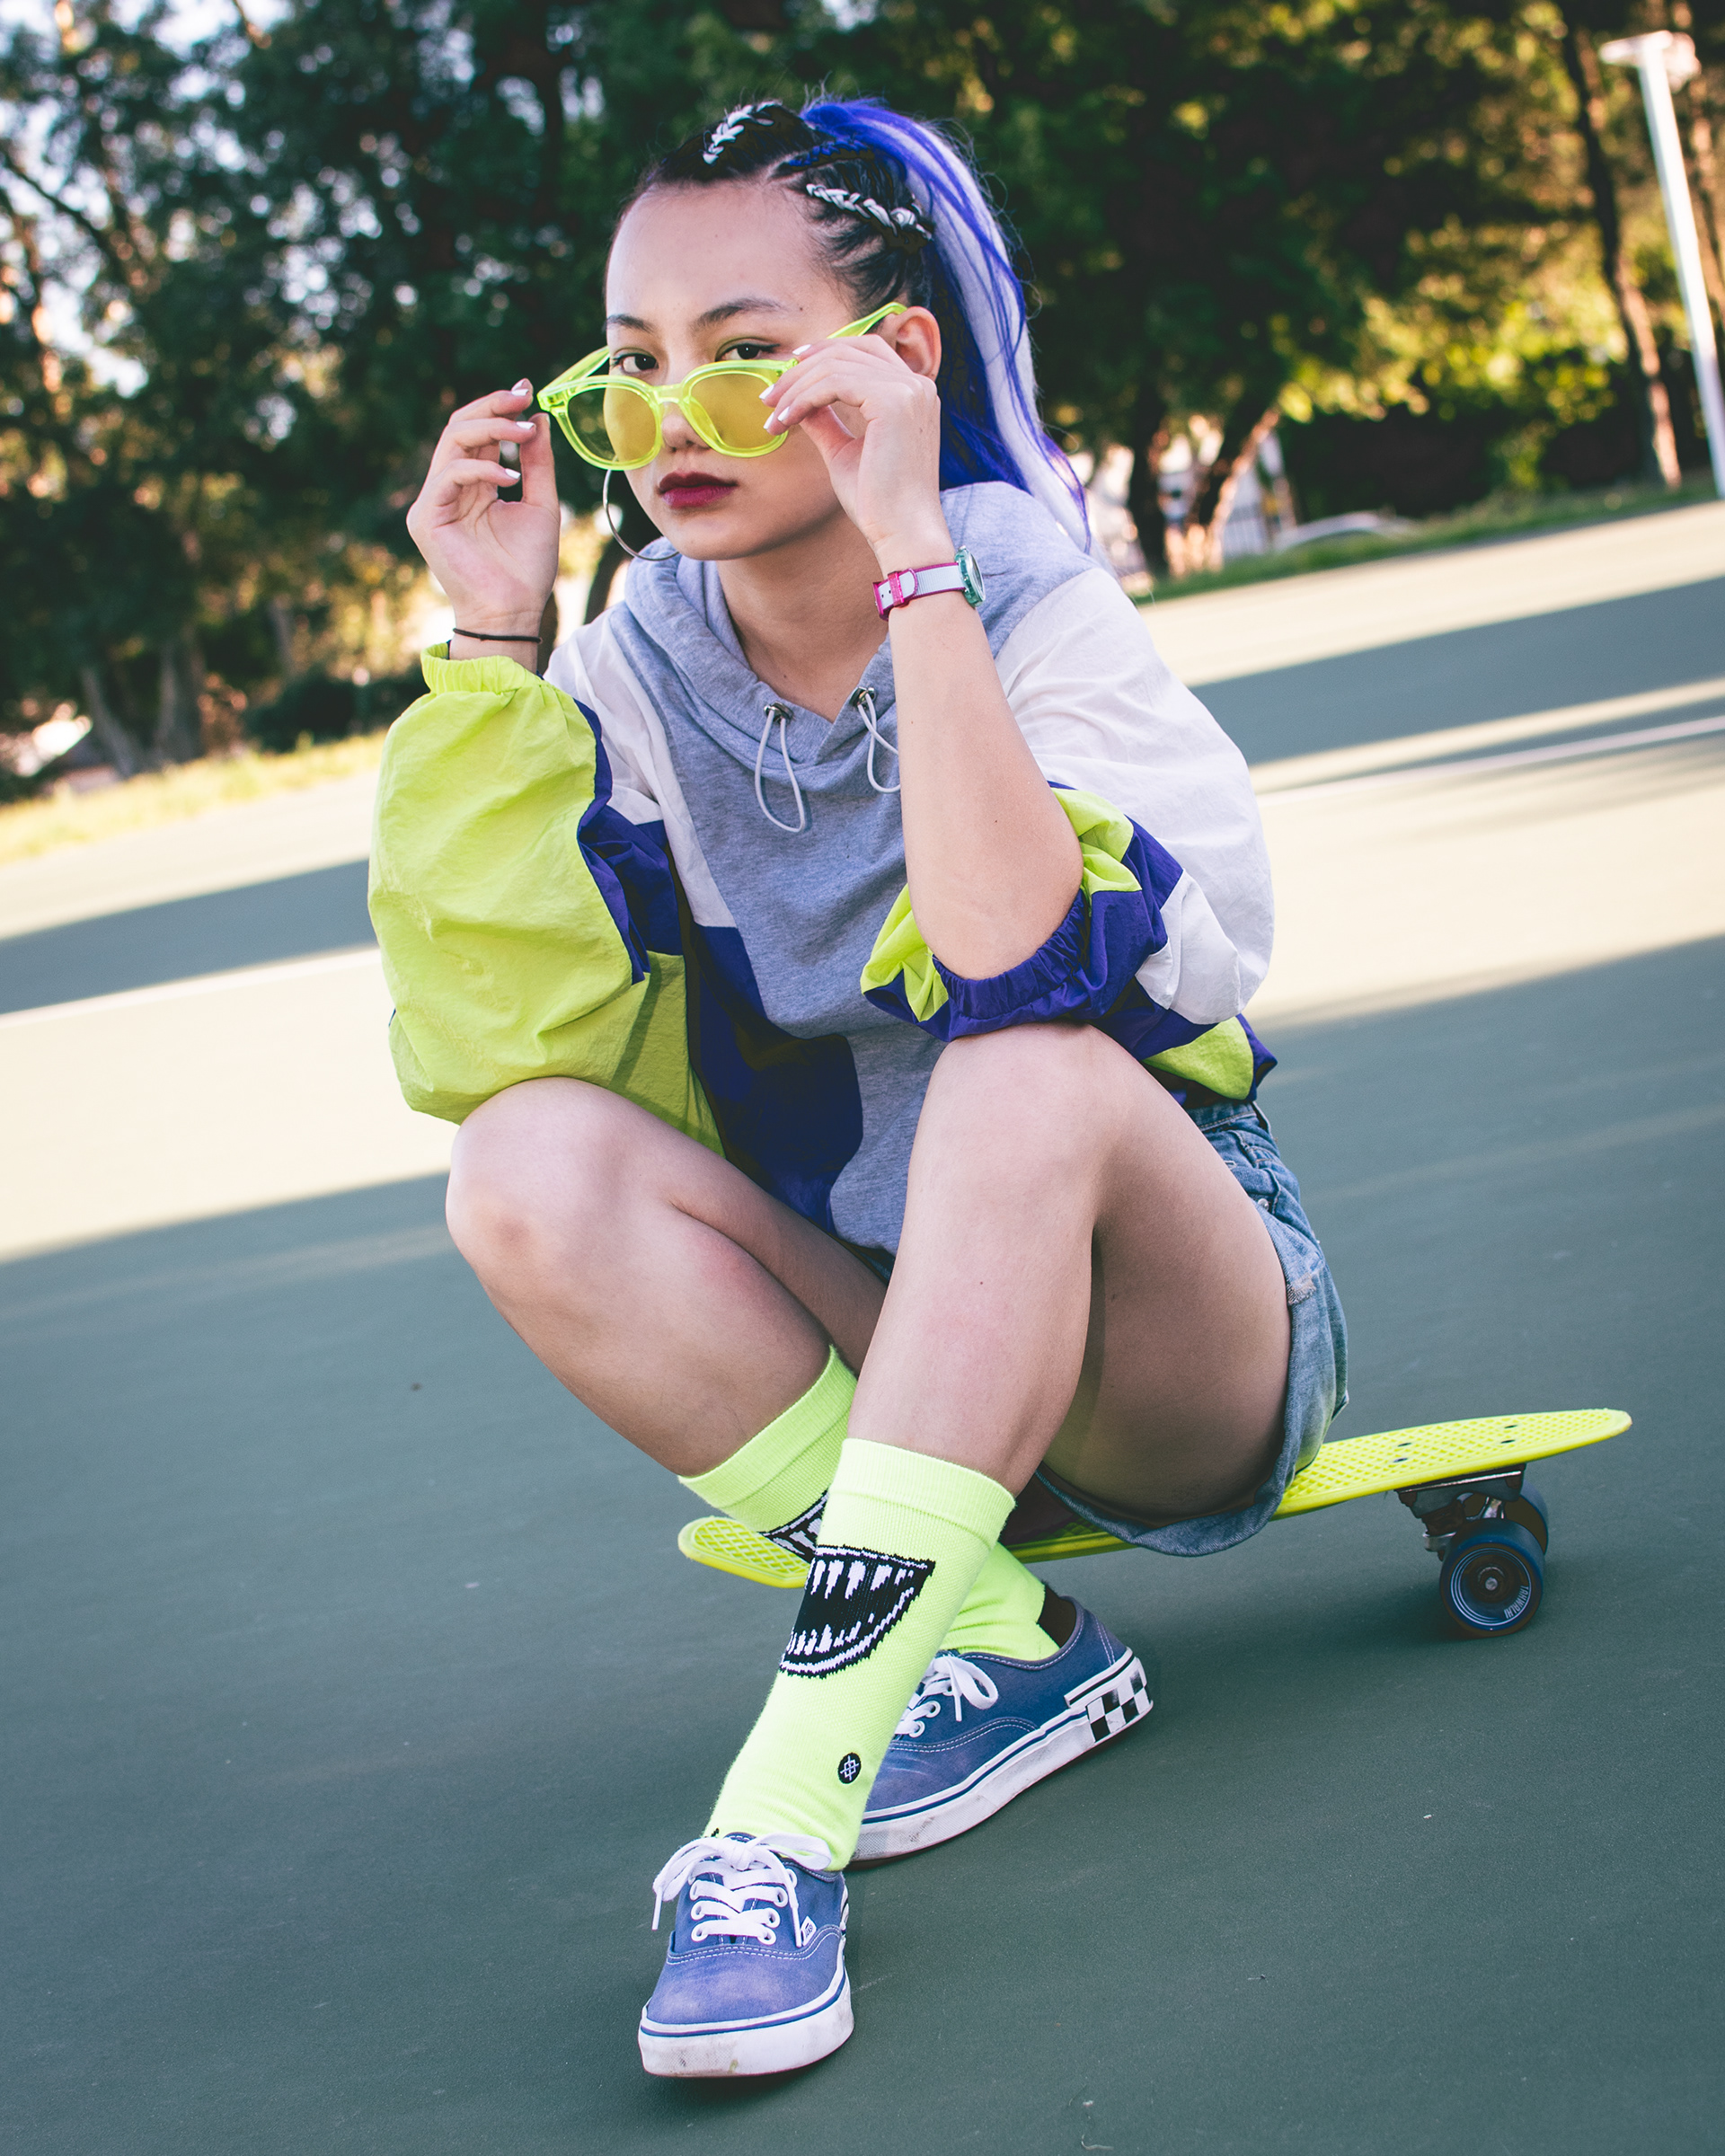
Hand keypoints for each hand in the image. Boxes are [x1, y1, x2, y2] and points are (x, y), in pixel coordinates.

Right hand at [405, 382, 559, 635]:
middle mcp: (449, 489)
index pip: (478, 434)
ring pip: (451, 443)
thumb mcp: (541, 505)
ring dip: (490, 430)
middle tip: (522, 398)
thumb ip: (538, 464)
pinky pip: (448, 475)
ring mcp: (434, 502)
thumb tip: (539, 419)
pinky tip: (509, 477)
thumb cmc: (527, 568)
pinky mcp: (426, 518)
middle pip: (459, 428)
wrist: (513, 613)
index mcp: (473, 485)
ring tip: (523, 433)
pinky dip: (480, 469)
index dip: (498, 408)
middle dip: (492, 408)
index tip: (526, 390)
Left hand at [758, 321, 951, 569]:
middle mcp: (916, 384)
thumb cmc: (878, 503)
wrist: (902, 534)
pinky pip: (834, 383)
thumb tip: (799, 399)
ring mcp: (908, 390)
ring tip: (773, 417)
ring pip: (836, 365)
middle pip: (846, 351)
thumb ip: (826, 420)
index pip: (864, 350)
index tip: (789, 368)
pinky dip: (803, 399)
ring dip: (796, 388)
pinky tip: (786, 421)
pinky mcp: (894, 402)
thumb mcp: (845, 452)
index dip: (824, 350)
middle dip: (801, 370)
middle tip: (768, 398)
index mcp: (912, 393)